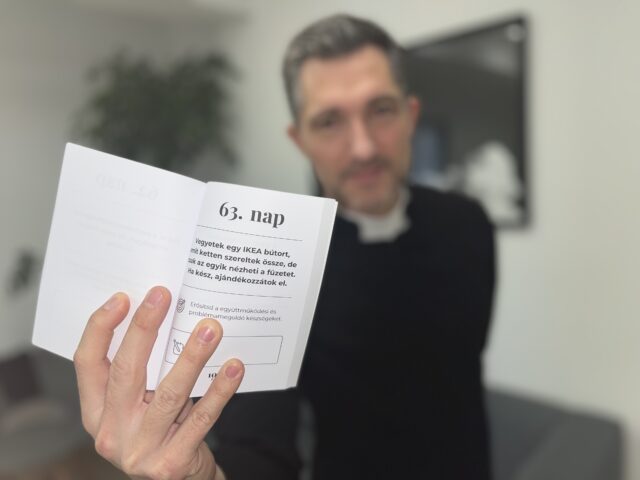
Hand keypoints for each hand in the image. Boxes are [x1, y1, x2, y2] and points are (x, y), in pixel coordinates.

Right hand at [74, 286, 243, 479]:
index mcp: (96, 412)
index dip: (101, 328)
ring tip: (210, 329)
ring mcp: (140, 451)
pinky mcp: (171, 464)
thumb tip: (164, 315)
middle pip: (125, 372)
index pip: (88, 363)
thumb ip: (142, 371)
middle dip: (144, 329)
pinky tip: (233, 367)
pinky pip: (200, 420)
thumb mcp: (139, 404)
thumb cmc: (161, 431)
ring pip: (168, 394)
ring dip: (191, 357)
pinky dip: (218, 391)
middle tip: (164, 296)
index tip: (123, 297)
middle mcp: (111, 432)